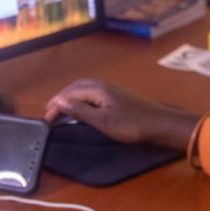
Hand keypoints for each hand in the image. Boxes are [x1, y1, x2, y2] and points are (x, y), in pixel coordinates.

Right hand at [44, 79, 200, 150]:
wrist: (162, 125)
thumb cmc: (132, 125)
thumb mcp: (102, 121)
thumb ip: (80, 111)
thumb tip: (60, 101)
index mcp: (98, 89)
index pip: (69, 93)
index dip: (56, 104)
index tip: (47, 118)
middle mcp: (104, 85)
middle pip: (76, 87)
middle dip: (62, 98)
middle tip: (51, 112)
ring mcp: (113, 89)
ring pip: (86, 89)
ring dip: (72, 98)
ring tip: (64, 110)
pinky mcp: (120, 96)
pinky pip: (94, 93)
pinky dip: (82, 99)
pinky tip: (85, 109)